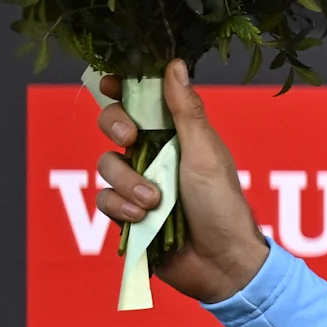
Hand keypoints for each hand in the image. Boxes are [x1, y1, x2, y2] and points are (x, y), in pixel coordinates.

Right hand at [89, 62, 272, 303]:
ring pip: (106, 165)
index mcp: (178, 135)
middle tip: (131, 139)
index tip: (111, 82)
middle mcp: (156, 154)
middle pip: (114, 125)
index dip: (123, 88)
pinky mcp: (127, 212)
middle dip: (116, 127)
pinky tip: (144, 218)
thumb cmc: (222, 205)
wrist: (221, 262)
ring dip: (128, 182)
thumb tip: (174, 64)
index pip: (143, 101)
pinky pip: (104, 199)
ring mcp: (139, 183)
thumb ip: (185, 111)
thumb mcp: (205, 152)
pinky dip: (122, 208)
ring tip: (155, 201)